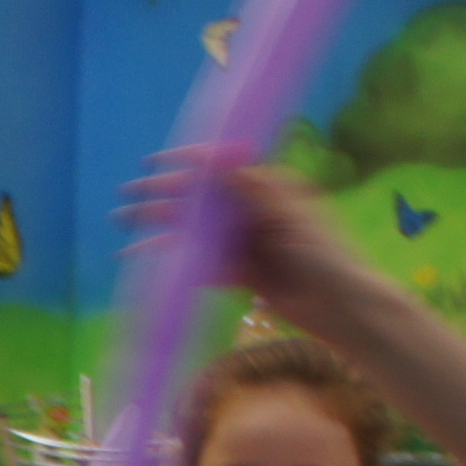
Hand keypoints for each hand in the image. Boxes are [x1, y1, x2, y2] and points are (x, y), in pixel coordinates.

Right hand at [127, 151, 381, 347]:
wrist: (341, 307)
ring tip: (124, 225)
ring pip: (195, 229)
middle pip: (202, 198)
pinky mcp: (239, 273)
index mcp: (270, 188)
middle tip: (126, 195)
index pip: (222, 168)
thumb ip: (252, 190)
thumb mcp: (290, 217)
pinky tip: (144, 257)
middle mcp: (253, 210)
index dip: (186, 164)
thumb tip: (219, 158)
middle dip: (163, 195)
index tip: (154, 165)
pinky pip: (200, 261)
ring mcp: (245, 242)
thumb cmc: (325, 255)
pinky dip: (173, 259)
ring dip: (160, 226)